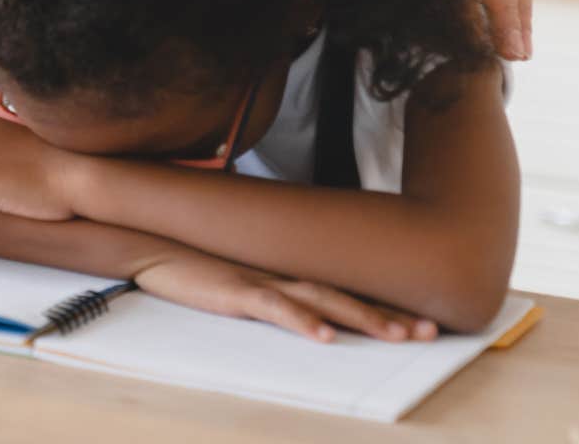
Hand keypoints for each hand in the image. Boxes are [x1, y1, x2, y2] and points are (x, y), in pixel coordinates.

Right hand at [133, 250, 438, 343]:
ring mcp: (260, 279)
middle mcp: (281, 273)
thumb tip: (297, 303)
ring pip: (322, 299)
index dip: (383, 304)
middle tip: (429, 331)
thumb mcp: (237, 275)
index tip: (422, 320)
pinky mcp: (235, 290)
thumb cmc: (191, 261)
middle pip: (345, 294)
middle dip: (388, 314)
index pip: (343, 290)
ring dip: (362, 317)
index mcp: (284, 272)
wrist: (148, 243)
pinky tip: (325, 336)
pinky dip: (301, 321)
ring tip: (397, 335)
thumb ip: (268, 286)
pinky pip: (274, 306)